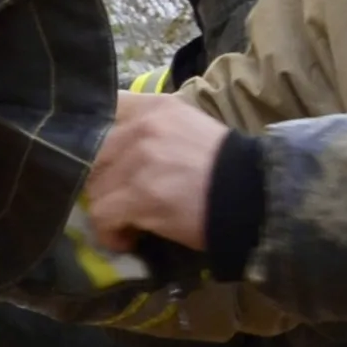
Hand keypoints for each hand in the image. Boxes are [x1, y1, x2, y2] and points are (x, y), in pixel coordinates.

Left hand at [84, 90, 232, 258]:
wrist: (255, 196)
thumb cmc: (227, 167)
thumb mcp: (188, 128)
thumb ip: (153, 129)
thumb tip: (119, 150)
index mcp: (156, 107)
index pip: (103, 110)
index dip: (92, 136)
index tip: (100, 158)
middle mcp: (143, 127)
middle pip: (90, 153)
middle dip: (100, 179)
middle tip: (117, 197)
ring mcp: (138, 160)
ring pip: (95, 187)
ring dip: (107, 209)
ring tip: (127, 222)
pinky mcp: (138, 195)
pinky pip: (102, 215)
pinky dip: (111, 232)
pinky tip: (128, 238)